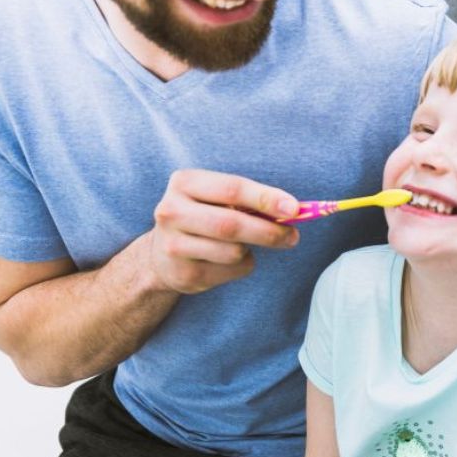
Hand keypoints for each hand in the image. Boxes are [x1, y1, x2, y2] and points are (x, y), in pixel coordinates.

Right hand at [150, 169, 299, 293]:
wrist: (163, 256)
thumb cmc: (203, 218)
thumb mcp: (217, 199)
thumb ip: (250, 201)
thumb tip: (293, 211)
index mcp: (185, 183)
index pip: (232, 188)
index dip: (266, 198)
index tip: (293, 208)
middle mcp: (172, 211)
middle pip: (232, 224)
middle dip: (268, 232)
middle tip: (293, 236)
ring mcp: (173, 244)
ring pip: (233, 251)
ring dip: (251, 251)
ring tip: (244, 246)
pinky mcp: (182, 273)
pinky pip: (230, 271)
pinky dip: (241, 266)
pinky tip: (226, 261)